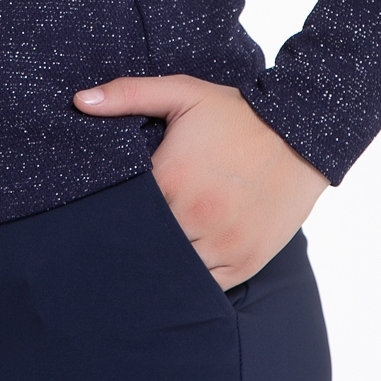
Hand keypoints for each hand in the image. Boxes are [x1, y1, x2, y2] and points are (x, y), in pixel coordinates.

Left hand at [73, 75, 328, 289]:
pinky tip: (179, 271)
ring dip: (160, 267)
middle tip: (117, 245)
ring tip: (146, 259)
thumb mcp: (182, 93)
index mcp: (171, 179)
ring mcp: (221, 245)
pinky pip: (206, 288)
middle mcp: (194, 217)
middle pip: (145, 246)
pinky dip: (190, 283)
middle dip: (131, 246)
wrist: (300, 133)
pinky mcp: (244, 263)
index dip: (109, 216)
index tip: (100, 217)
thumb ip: (128, 94)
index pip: (121, 212)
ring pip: (173, 273)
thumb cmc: (236, 114)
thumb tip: (79, 101)